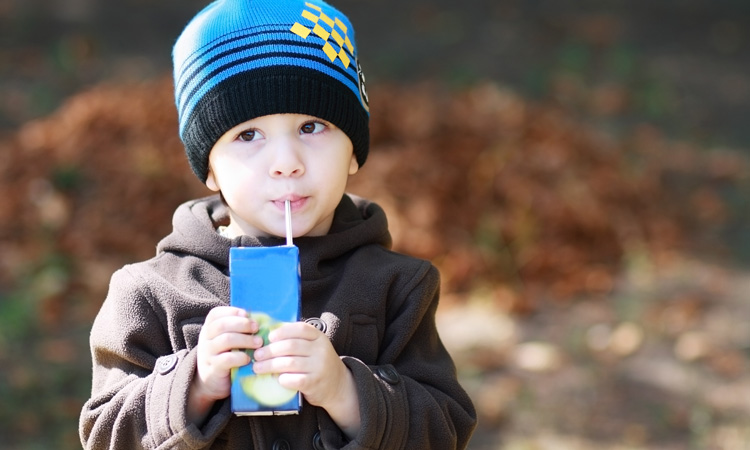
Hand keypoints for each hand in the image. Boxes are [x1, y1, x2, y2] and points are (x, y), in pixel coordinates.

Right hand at [188, 306, 262, 423]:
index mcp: (209, 328)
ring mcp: (207, 353)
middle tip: (257, 328)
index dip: (233, 312)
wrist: (211, 382)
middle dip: (242, 324)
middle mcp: (205, 338)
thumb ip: (238, 328)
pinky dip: (240, 357)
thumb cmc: (225, 355)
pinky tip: (248, 359)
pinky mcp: (213, 368)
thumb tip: (259, 318)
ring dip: (245, 340)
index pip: (216, 314)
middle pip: (221, 325)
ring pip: (226, 340)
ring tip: (259, 343)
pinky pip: (227, 359)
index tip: (248, 314)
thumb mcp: (228, 339)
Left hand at [252, 321, 360, 436]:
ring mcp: (319, 367)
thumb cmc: (318, 363)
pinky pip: (294, 379)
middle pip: (291, 346)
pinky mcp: (314, 383)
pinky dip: (282, 379)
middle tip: (257, 355)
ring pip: (289, 363)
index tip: (269, 337)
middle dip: (270, 350)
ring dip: (270, 365)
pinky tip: (275, 379)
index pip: (300, 329)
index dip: (282, 332)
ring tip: (258, 367)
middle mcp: (321, 350)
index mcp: (319, 337)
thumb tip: (267, 337)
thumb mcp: (314, 347)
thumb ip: (297, 340)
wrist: (338, 385)